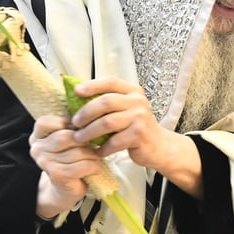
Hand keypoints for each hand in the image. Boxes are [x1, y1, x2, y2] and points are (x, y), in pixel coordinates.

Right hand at [30, 114, 101, 217]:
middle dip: (85, 140)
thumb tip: (88, 114)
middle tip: (94, 145)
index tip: (78, 131)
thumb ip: (69, 126)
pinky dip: (94, 166)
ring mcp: (45, 163)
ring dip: (92, 155)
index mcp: (37, 136)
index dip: (67, 124)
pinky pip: (83, 165)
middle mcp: (37, 149)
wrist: (64, 190)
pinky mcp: (58, 175)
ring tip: (95, 157)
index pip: (48, 121)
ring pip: (77, 151)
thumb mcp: (65, 140)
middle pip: (67, 136)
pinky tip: (95, 168)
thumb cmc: (69, 160)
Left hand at [67, 77, 201, 197]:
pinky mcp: (139, 135)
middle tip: (74, 123)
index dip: (92, 85)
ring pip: (107, 122)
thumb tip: (77, 97)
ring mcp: (140, 118)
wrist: (158, 146)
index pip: (110, 82)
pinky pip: (114, 141)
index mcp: (132, 91)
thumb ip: (109, 102)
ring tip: (79, 138)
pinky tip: (97, 151)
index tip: (76, 91)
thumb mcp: (126, 109)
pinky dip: (103, 148)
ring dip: (89, 132)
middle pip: (105, 102)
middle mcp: (137, 101)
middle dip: (86, 112)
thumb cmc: (135, 127)